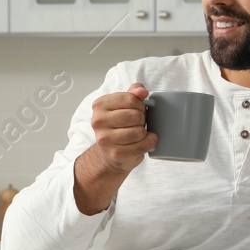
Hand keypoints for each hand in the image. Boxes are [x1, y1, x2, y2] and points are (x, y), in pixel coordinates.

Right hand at [72, 83, 157, 214]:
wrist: (106, 159)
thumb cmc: (117, 130)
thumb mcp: (120, 109)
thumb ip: (132, 94)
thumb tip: (142, 89)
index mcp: (99, 107)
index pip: (131, 98)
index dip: (140, 104)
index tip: (138, 109)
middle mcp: (98, 123)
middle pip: (137, 113)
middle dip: (144, 118)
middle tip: (140, 124)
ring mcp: (106, 140)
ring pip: (141, 129)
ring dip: (146, 131)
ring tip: (140, 134)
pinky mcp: (117, 155)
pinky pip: (145, 144)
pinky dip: (151, 143)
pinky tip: (147, 143)